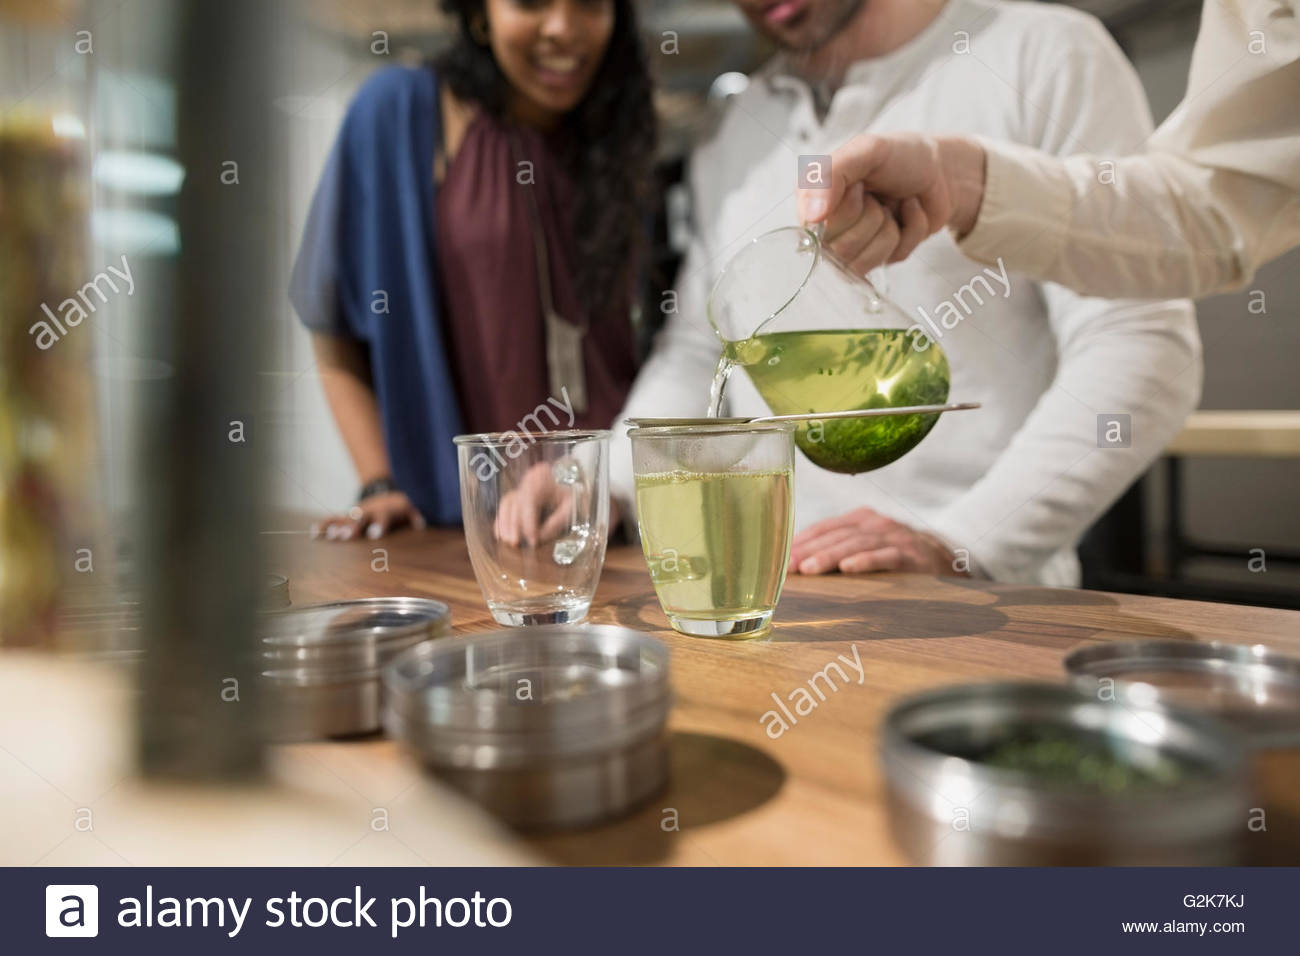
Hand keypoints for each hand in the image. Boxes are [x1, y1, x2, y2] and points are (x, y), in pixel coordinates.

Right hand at [312, 490, 425, 541]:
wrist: (382, 490)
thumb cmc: (397, 506)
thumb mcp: (409, 507)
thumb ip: (414, 516)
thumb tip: (420, 524)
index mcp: (384, 511)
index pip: (383, 518)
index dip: (379, 525)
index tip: (375, 535)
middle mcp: (369, 512)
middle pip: (361, 519)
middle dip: (354, 527)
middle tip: (347, 536)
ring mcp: (357, 513)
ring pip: (345, 519)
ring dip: (338, 527)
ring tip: (330, 536)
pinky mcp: (348, 516)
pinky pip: (334, 520)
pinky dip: (324, 525)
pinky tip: (315, 533)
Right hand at [494, 461, 574, 547]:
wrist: (576, 481)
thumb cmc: (576, 494)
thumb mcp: (572, 507)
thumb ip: (557, 522)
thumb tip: (539, 538)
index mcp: (542, 479)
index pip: (529, 501)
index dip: (528, 523)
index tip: (533, 540)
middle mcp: (529, 480)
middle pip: (515, 503)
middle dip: (514, 525)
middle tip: (515, 544)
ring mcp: (522, 485)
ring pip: (507, 504)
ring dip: (504, 524)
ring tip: (507, 541)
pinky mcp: (518, 494)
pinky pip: (505, 506)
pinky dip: (502, 521)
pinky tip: (501, 535)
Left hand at [789, 507, 966, 575]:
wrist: (947, 560)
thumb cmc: (895, 556)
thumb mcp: (867, 546)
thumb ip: (838, 550)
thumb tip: (795, 565)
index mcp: (861, 519)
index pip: (826, 527)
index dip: (803, 541)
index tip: (781, 557)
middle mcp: (877, 523)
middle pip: (838, 534)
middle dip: (810, 550)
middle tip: (789, 566)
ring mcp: (895, 538)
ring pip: (857, 544)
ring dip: (830, 556)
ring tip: (809, 568)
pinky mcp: (912, 555)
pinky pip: (886, 557)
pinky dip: (866, 561)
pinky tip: (848, 568)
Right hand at [796, 133, 985, 271]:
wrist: (941, 168)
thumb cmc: (898, 155)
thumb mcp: (864, 150)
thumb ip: (830, 176)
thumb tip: (811, 216)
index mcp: (813, 200)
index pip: (815, 229)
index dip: (846, 210)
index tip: (860, 187)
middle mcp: (827, 228)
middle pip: (841, 250)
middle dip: (871, 217)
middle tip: (878, 196)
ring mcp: (853, 247)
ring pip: (864, 261)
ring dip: (890, 227)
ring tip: (891, 205)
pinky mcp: (880, 258)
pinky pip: (893, 257)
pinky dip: (912, 228)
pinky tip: (908, 212)